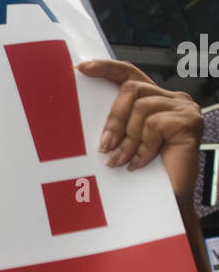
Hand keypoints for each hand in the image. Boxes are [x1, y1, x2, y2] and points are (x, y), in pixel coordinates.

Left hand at [76, 60, 202, 208]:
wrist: (168, 203)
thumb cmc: (145, 174)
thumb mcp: (125, 142)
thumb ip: (117, 123)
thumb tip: (85, 109)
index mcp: (155, 99)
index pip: (130, 74)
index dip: (106, 68)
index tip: (81, 69)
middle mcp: (172, 99)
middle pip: (132, 89)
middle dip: (113, 118)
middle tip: (104, 145)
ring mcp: (184, 109)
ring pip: (141, 108)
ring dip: (127, 138)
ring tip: (123, 160)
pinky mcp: (190, 122)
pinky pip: (155, 125)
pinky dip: (144, 146)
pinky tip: (142, 163)